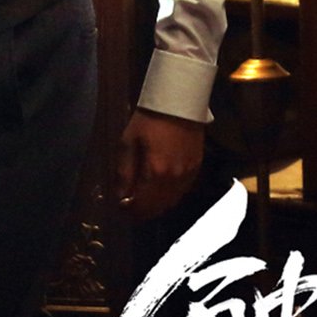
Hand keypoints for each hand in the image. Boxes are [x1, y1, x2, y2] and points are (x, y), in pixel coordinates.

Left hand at [114, 107, 204, 221]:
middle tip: (129, 209)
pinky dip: (169, 197)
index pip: (141, 205)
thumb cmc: (148, 120)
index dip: (129, 212)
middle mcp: (174, 179)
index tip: (119, 209)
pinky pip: (182, 192)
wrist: (178, 103)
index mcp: (155, 173)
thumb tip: (120, 197)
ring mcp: (188, 176)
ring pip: (171, 203)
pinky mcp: (197, 169)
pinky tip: (160, 191)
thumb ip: (124, 173)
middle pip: (157, 208)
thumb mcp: (128, 143)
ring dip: (156, 207)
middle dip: (141, 212)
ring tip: (143, 202)